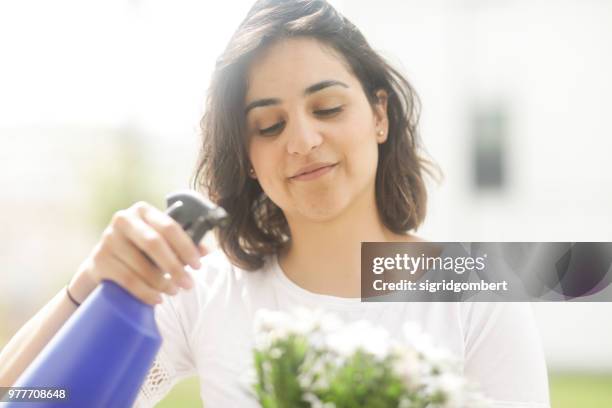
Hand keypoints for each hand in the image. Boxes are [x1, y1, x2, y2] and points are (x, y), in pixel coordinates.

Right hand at [69, 201, 207, 304]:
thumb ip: (183, 243)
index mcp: (142, 210)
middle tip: (188, 284)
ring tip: (174, 291)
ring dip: (162, 283)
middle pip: (154, 243)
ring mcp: (107, 239)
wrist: (104, 263)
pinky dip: (145, 292)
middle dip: (175, 266)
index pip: (169, 226)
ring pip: (141, 265)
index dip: (186, 247)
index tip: (198, 265)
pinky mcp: (99, 260)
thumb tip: (206, 251)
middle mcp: (122, 220)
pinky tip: (157, 299)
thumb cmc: (141, 250)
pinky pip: (128, 280)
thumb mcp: (161, 242)